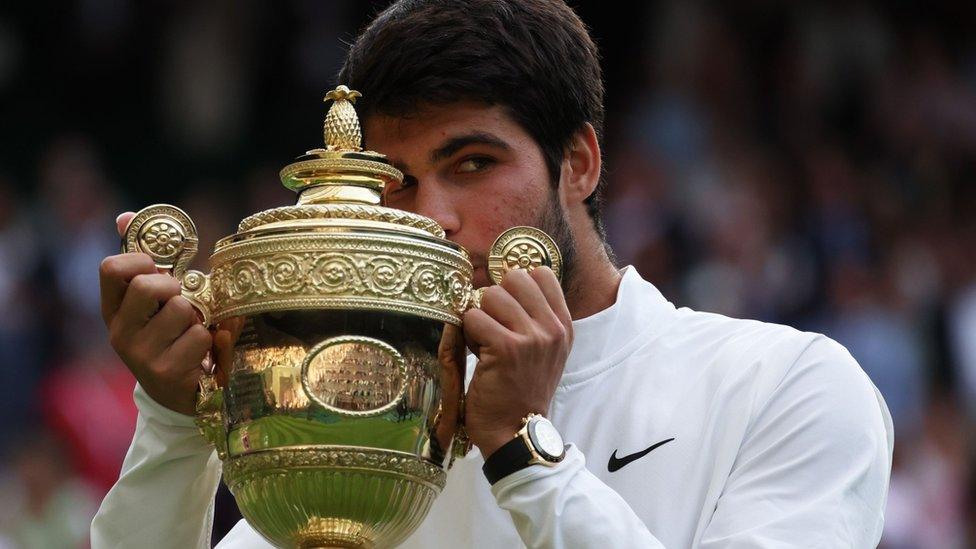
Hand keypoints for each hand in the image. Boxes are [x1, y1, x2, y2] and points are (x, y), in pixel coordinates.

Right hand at [99, 212, 211, 414]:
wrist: (178, 396)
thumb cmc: (170, 336)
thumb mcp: (154, 303)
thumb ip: (144, 261)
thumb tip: (124, 216)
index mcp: (113, 310)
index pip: (111, 268)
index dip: (140, 259)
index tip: (158, 267)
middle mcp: (120, 333)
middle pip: (149, 285)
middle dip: (175, 287)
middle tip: (181, 303)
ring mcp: (141, 355)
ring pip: (182, 310)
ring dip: (199, 318)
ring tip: (193, 333)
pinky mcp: (166, 372)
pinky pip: (201, 336)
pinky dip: (211, 340)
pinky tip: (202, 354)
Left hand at [462, 267, 571, 458]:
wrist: (516, 432)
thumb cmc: (522, 391)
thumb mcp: (544, 352)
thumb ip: (535, 317)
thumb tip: (507, 281)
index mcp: (563, 326)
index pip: (541, 273)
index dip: (516, 286)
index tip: (508, 311)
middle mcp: (552, 328)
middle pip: (514, 278)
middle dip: (495, 299)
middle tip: (493, 327)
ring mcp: (531, 337)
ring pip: (491, 295)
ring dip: (479, 318)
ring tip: (485, 343)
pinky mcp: (506, 348)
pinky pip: (474, 317)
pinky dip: (467, 334)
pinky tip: (477, 354)